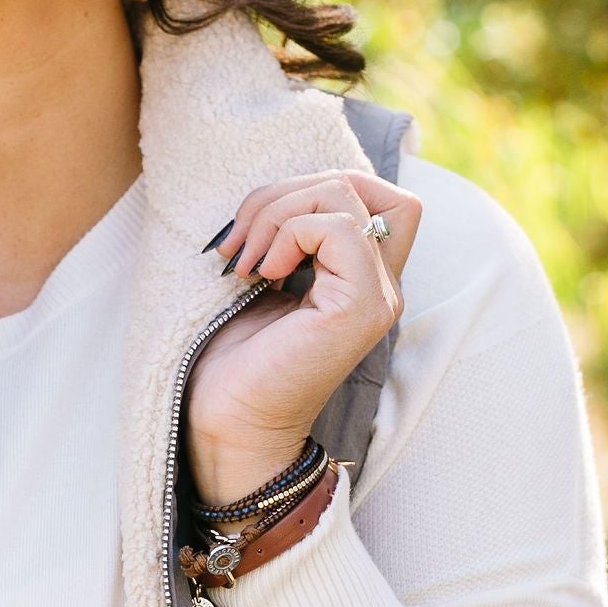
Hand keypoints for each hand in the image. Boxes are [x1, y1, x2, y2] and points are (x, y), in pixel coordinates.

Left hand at [187, 168, 419, 507]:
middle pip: (358, 182)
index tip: (255, 231)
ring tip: (244, 263)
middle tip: (237, 241)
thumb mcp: (259, 276)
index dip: (312, 186)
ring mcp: (379, 296)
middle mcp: (381, 284)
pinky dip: (289, 235)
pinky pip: (338, 228)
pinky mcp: (364, 308)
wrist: (226, 424)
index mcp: (360, 275)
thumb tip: (274, 189)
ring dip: (276, 213)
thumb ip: (285, 234)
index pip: (372, 192)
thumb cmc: (232, 361)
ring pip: (344, 194)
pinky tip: (262, 275)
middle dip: (283, 192)